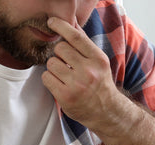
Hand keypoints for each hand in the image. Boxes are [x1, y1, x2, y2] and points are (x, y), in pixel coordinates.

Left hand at [41, 17, 123, 132]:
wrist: (107, 112)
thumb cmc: (100, 84)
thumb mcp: (99, 63)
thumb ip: (85, 44)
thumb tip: (71, 23)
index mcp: (98, 60)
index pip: (76, 37)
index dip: (61, 26)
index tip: (52, 22)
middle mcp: (89, 72)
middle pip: (60, 48)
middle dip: (59, 54)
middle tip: (67, 63)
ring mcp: (77, 85)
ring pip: (51, 63)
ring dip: (54, 68)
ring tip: (65, 76)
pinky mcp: (66, 96)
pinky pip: (46, 77)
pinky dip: (50, 79)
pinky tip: (60, 84)